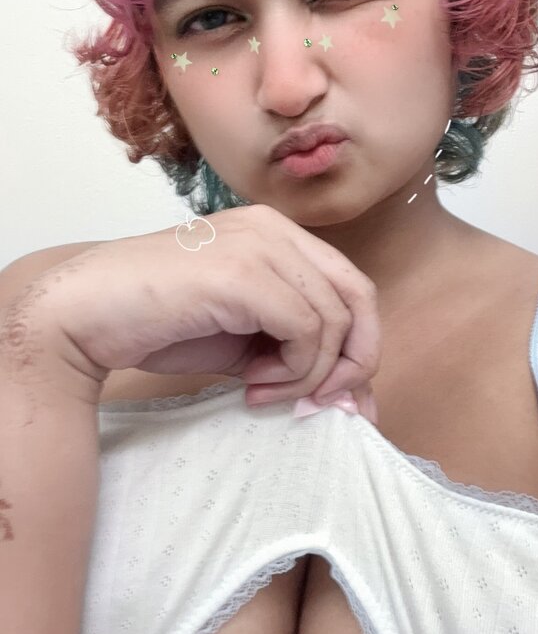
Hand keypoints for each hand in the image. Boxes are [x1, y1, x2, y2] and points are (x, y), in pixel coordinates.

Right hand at [32, 205, 380, 415]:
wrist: (84, 313)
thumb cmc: (157, 324)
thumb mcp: (244, 341)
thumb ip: (296, 355)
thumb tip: (358, 404)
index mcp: (276, 234)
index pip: (351, 287)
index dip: (356, 346)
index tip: (332, 398)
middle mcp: (274, 230)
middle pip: (359, 298)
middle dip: (352, 362)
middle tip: (319, 404)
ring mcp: (260, 245)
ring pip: (336, 319)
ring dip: (310, 375)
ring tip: (263, 392)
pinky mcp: (244, 273)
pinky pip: (307, 330)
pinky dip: (294, 371)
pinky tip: (252, 385)